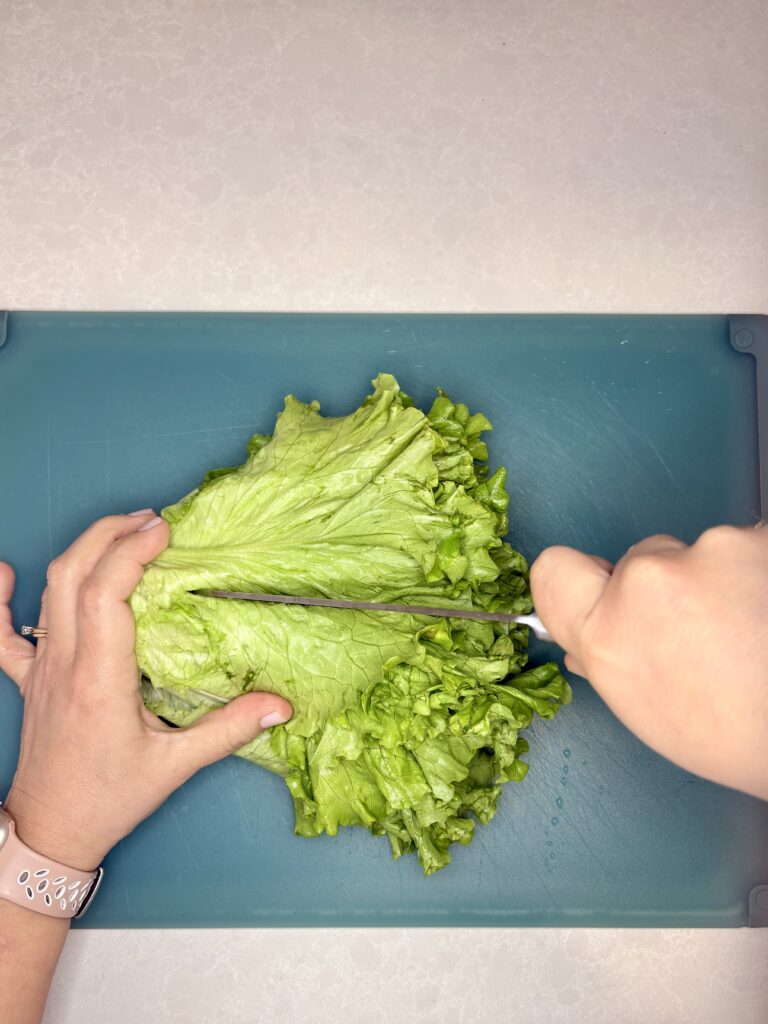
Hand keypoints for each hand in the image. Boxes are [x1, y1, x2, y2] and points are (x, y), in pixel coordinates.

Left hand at [0, 511, 292, 869]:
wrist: (50, 832)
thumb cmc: (110, 799)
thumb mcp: (175, 767)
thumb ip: (227, 730)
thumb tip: (280, 705)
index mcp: (100, 680)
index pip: (105, 594)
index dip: (131, 552)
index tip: (164, 530)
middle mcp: (64, 663)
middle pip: (72, 575)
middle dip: (109, 534)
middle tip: (151, 521)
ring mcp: (40, 667)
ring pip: (48, 590)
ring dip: (82, 551)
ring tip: (121, 532)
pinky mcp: (29, 677)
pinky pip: (1, 632)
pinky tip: (4, 572)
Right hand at [531, 525, 767, 799]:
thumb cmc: (743, 737)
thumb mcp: (652, 712)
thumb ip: (611, 658)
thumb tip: (595, 632)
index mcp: (609, 635)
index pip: (554, 569)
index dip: (581, 581)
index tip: (605, 592)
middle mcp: (648, 583)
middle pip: (640, 559)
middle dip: (669, 587)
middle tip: (711, 635)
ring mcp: (712, 552)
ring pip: (702, 553)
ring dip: (724, 580)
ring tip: (757, 631)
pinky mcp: (761, 537)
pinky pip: (749, 546)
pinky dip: (761, 572)